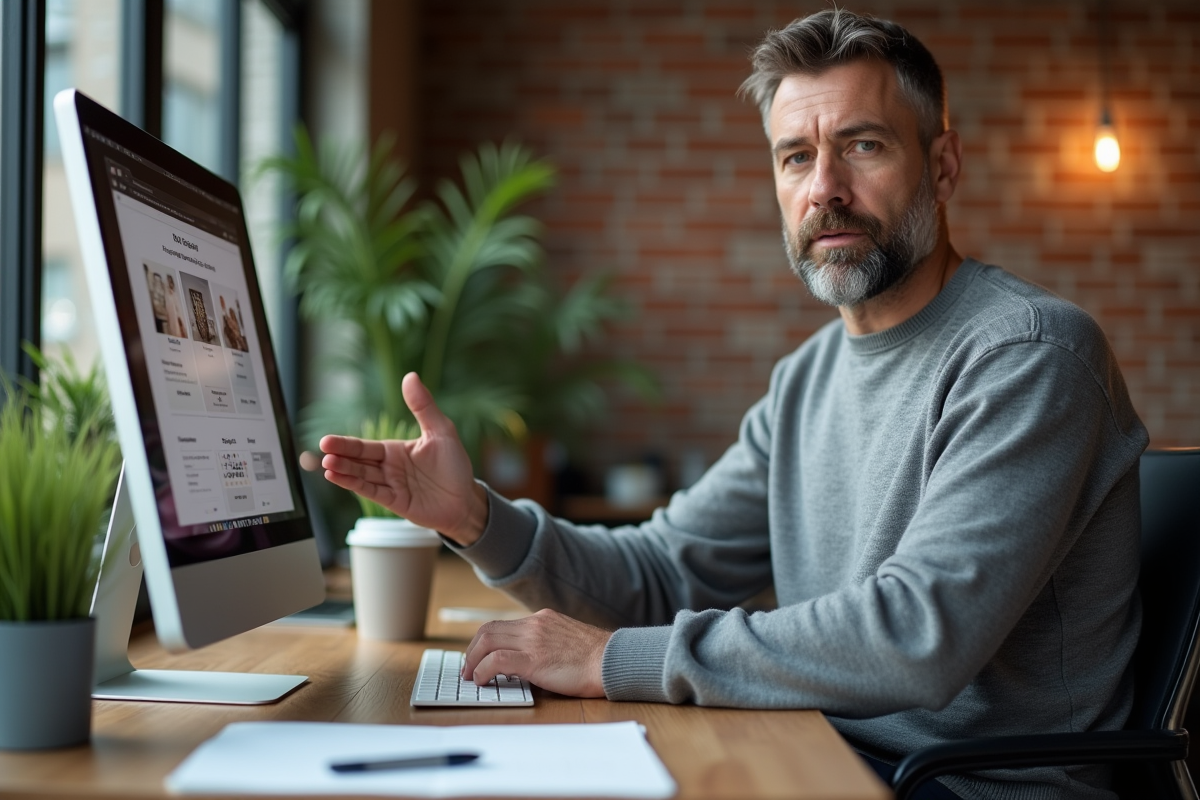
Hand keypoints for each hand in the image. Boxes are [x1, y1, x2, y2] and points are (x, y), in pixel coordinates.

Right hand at [319, 372, 487, 545]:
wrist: (466, 500)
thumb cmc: (454, 466)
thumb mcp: (441, 431)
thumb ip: (423, 406)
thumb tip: (410, 376)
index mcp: (395, 450)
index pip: (365, 446)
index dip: (346, 444)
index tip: (326, 440)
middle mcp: (388, 468)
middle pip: (359, 460)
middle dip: (341, 454)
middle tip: (322, 447)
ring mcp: (390, 485)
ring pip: (362, 476)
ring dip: (344, 470)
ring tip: (327, 464)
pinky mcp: (394, 502)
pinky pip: (372, 492)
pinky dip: (355, 485)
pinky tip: (338, 478)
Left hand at [462, 609, 611, 697]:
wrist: (613, 661)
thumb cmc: (596, 659)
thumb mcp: (566, 641)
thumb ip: (544, 645)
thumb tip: (523, 664)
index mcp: (542, 619)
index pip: (502, 624)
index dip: (484, 641)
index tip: (478, 656)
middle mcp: (535, 624)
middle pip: (489, 630)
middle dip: (473, 650)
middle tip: (468, 668)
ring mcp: (534, 640)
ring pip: (488, 641)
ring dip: (473, 660)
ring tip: (471, 676)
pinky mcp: (534, 659)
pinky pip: (497, 660)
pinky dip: (483, 670)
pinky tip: (482, 680)